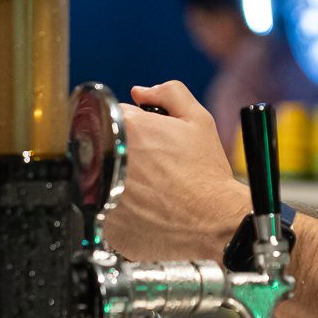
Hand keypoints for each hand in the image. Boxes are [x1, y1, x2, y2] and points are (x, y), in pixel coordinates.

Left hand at [107, 81, 250, 261]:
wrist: (214, 220)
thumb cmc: (206, 173)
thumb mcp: (198, 120)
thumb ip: (168, 93)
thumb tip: (140, 92)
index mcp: (125, 128)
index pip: (113, 117)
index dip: (135, 128)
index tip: (150, 142)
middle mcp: (107, 159)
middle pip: (105, 148)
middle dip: (126, 154)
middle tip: (154, 167)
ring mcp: (102, 195)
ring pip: (102, 180)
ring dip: (120, 181)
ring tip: (152, 190)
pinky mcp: (106, 225)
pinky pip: (107, 212)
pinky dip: (123, 210)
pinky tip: (147, 210)